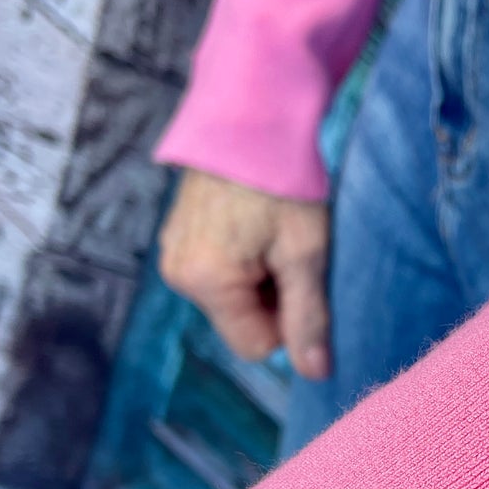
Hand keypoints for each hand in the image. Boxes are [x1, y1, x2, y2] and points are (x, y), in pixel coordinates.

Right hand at [159, 168, 331, 376]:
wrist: (249, 114)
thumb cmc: (281, 181)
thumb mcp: (305, 252)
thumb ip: (309, 316)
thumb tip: (315, 374)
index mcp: (207, 282)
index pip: (257, 345)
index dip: (289, 320)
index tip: (300, 275)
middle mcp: (178, 274)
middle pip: (241, 321)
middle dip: (272, 297)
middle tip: (288, 248)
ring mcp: (172, 253)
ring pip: (231, 298)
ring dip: (258, 278)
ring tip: (270, 232)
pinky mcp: (176, 237)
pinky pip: (216, 273)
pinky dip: (241, 259)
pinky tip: (253, 224)